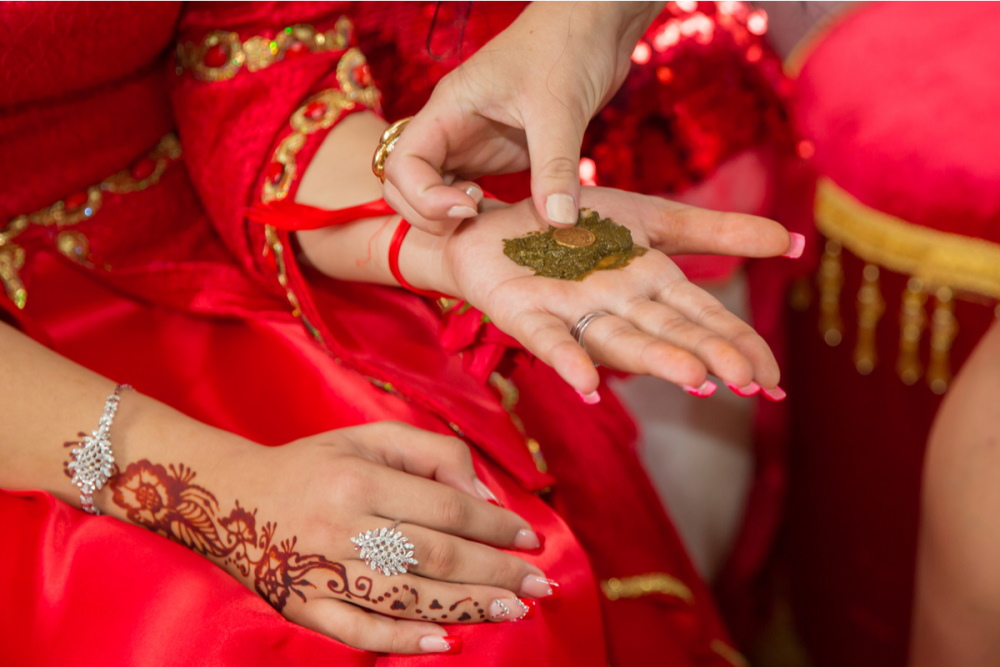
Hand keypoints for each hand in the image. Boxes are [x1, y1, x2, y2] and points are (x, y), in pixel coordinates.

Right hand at [105, 422, 551, 654]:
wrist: (225, 497)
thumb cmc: (312, 465)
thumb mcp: (368, 436)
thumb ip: (431, 452)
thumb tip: (484, 497)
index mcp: (358, 476)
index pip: (444, 506)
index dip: (494, 524)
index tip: (530, 536)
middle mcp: (340, 524)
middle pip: (434, 555)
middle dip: (495, 570)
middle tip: (538, 583)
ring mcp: (318, 571)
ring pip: (406, 596)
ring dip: (467, 605)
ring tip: (513, 608)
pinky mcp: (302, 606)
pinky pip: (359, 632)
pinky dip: (405, 640)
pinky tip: (447, 642)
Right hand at [382, 2, 662, 233]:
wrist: (595, 26)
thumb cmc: (568, 46)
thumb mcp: (561, 109)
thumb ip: (555, 167)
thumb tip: (558, 221)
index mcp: (449, 108)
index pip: (402, 162)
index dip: (423, 197)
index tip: (469, 207)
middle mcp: (451, 127)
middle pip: (404, 183)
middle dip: (426, 212)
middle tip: (473, 219)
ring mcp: (471, 141)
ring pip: (433, 189)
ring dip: (448, 215)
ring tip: (488, 218)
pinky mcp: (497, 151)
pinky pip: (468, 190)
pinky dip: (477, 212)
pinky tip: (504, 216)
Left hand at [432, 188, 796, 396]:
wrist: (496, 222)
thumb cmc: (576, 227)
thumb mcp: (653, 220)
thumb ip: (716, 233)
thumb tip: (792, 243)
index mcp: (650, 285)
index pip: (703, 318)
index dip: (737, 344)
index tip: (774, 380)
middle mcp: (616, 306)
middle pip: (667, 331)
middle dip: (706, 355)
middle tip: (746, 383)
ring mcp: (572, 312)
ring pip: (619, 338)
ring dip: (654, 358)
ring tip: (692, 378)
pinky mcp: (525, 312)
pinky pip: (549, 337)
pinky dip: (568, 359)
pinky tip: (588, 384)